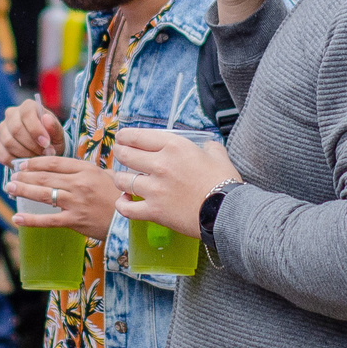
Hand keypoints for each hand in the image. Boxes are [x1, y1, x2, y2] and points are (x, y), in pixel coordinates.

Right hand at [0, 99, 64, 164]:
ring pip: (8, 142)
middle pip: (16, 129)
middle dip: (31, 145)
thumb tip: (46, 118)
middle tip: (43, 155)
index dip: (36, 130)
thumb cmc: (51, 138)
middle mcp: (11, 113)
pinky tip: (25, 164)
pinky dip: (14, 162)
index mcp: (28, 106)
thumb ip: (54, 127)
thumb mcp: (58, 134)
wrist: (43, 148)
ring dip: (24, 154)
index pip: (27, 114)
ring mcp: (2, 127)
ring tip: (36, 159)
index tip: (46, 144)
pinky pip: (2, 154)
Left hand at [10, 155, 118, 241]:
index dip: (36, 162)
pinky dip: (31, 220)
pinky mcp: (74, 221)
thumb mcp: (106, 175)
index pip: (55, 162)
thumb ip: (86, 170)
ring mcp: (75, 203)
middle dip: (25, 175)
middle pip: (45, 176)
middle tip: (12, 176)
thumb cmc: (119, 196)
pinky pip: (48, 220)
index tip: (23, 163)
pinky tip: (17, 218)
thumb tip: (67, 167)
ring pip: (44, 194)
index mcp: (86, 170)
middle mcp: (79, 184)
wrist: (129, 220)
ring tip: (10, 188)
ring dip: (24, 190)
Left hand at [109, 128, 237, 237]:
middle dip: (119, 153)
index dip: (125, 136)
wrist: (228, 211)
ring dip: (120, 179)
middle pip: (126, 155)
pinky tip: (124, 201)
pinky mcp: (154, 211)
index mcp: (174, 146)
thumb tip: (206, 146)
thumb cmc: (225, 182)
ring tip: (122, 179)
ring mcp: (154, 189)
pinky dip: (122, 205)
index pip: (138, 136)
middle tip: (119, 154)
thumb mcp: (218, 155)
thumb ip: (208, 147)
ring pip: (122, 180)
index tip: (122, 138)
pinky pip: (127, 208)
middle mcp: (160, 164)